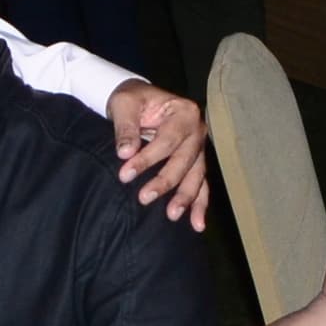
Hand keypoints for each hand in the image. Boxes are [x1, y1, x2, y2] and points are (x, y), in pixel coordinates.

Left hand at [107, 82, 212, 228]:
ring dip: (185, 197)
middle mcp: (197, 130)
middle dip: (165, 181)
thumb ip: (125, 127)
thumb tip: (125, 153)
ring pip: (196, 176)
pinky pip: (201, 185)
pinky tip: (197, 224)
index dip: (148, 158)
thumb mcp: (124, 104)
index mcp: (184, 112)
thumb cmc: (132, 100)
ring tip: (172, 215)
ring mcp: (199, 148)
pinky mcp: (195, 163)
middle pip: (184, 160)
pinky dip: (199, 205)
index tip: (125, 174)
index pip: (167, 140)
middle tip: (144, 198)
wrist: (140, 101)